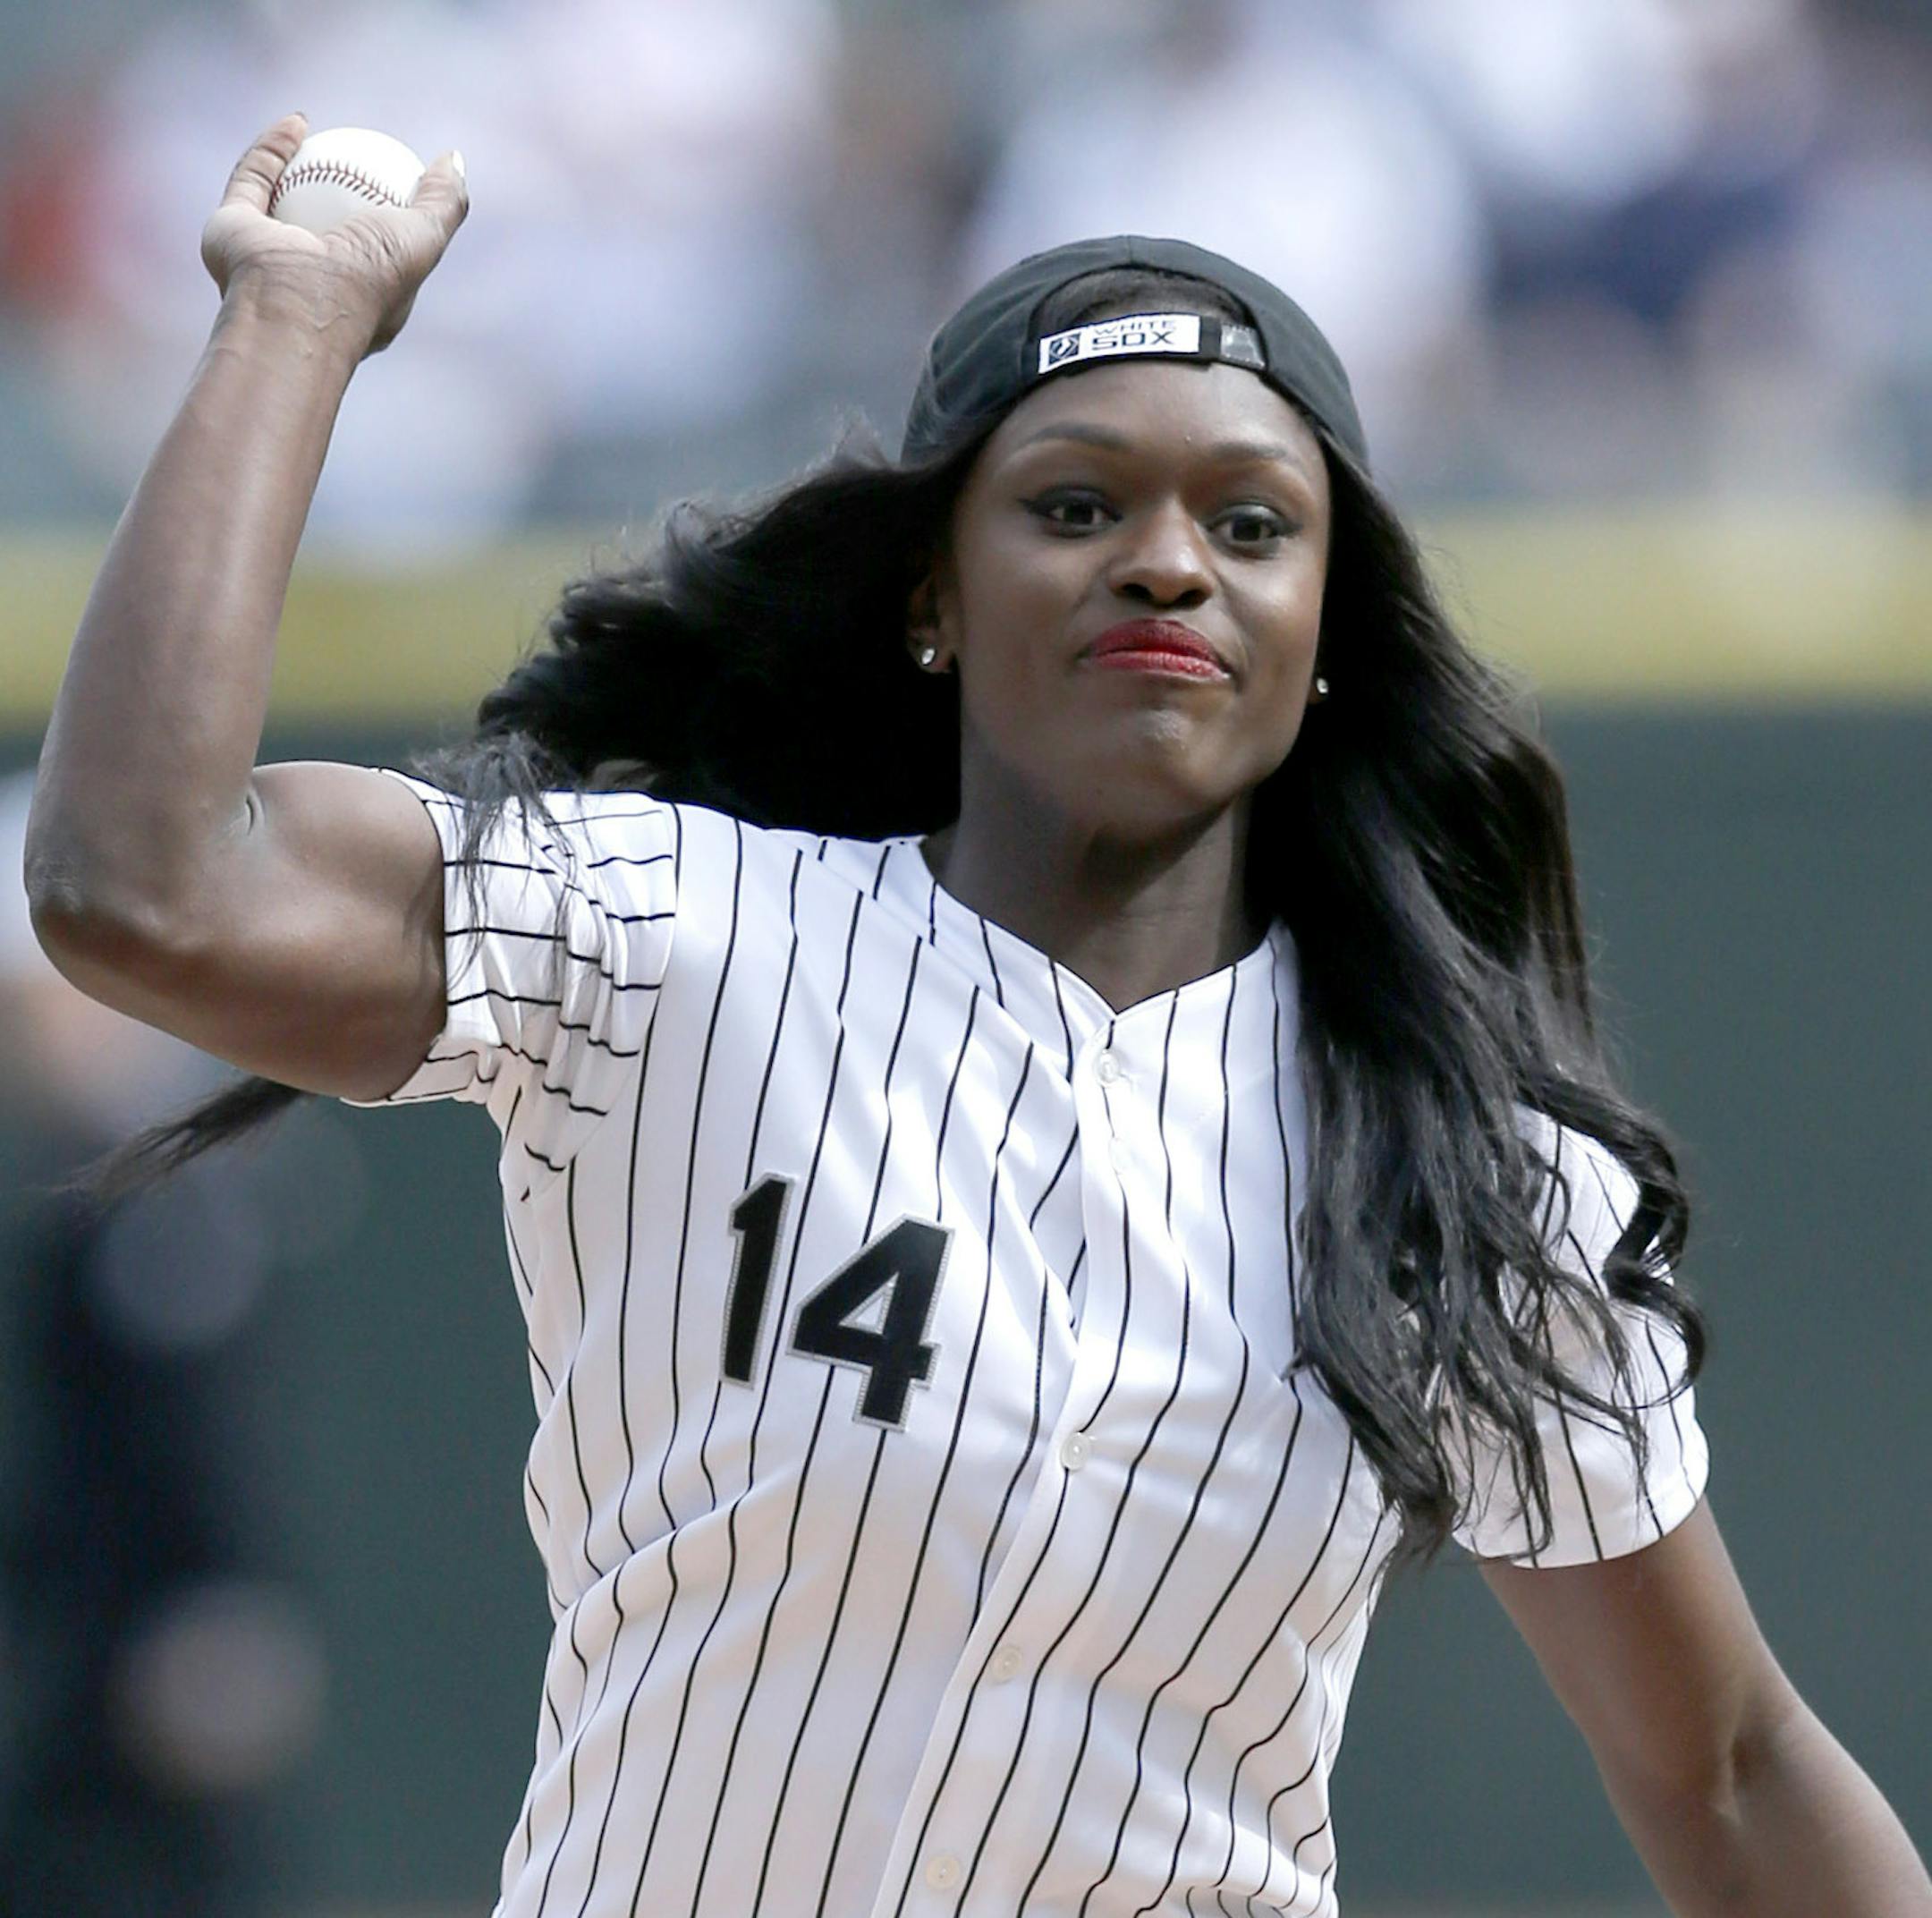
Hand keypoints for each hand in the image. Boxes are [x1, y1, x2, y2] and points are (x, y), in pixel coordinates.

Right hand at [200, 112, 467, 355]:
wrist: (297, 303)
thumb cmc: (368, 278)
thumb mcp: (424, 240)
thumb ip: (444, 203)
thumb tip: (451, 159)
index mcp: (363, 298)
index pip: (382, 254)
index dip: (392, 214)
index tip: (399, 175)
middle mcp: (313, 281)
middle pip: (328, 227)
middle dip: (341, 192)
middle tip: (359, 151)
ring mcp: (271, 258)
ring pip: (283, 201)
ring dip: (302, 165)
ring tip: (324, 132)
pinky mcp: (232, 231)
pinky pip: (252, 180)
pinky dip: (273, 150)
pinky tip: (299, 123)